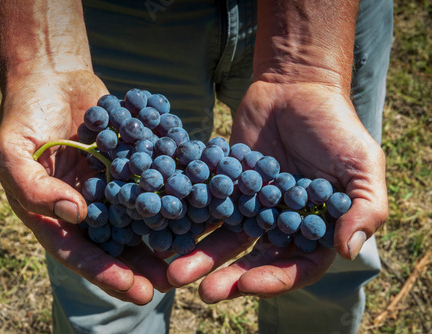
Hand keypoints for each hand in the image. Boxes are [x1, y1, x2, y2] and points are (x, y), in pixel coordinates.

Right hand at [0, 70, 171, 304]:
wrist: (52, 77)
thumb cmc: (24, 116)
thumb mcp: (12, 153)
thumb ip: (34, 188)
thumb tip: (75, 214)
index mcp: (55, 214)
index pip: (80, 252)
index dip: (107, 273)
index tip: (136, 291)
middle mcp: (88, 206)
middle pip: (116, 243)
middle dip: (142, 265)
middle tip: (171, 283)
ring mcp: (112, 184)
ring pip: (139, 217)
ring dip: (163, 235)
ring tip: (191, 254)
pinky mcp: (132, 162)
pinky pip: (153, 181)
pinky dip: (172, 192)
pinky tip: (196, 205)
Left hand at [167, 81, 387, 302]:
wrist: (294, 86)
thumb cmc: (334, 125)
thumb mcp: (362, 164)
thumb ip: (365, 207)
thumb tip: (348, 251)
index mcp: (315, 229)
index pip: (298, 266)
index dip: (274, 279)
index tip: (247, 283)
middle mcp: (281, 225)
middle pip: (254, 260)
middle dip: (229, 277)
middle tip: (203, 292)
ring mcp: (250, 207)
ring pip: (225, 239)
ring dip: (201, 257)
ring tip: (173, 272)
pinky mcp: (226, 186)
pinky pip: (206, 208)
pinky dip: (188, 222)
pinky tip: (166, 233)